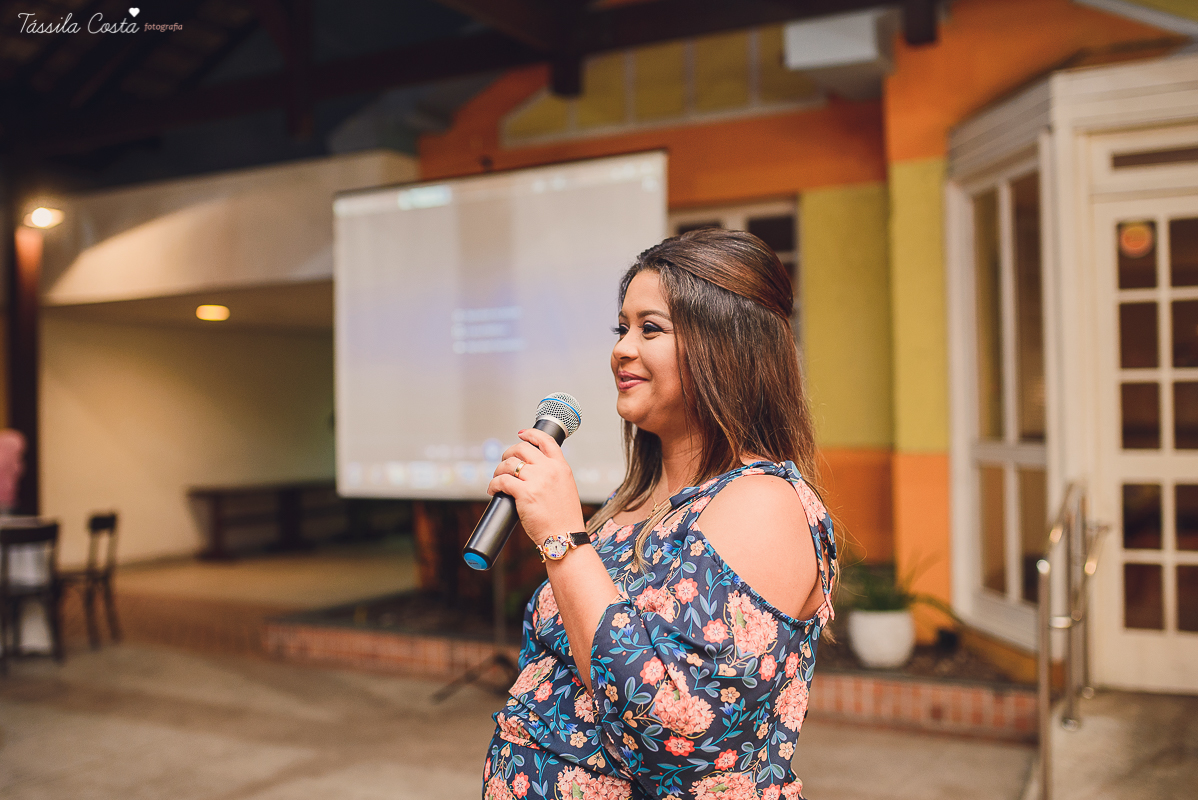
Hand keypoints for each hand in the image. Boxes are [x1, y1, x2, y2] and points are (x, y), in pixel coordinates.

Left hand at [487, 427, 584, 545]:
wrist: (564, 537)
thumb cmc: (564, 518)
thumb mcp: (566, 488)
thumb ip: (553, 475)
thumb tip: (532, 469)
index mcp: (561, 467)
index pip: (546, 440)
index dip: (531, 433)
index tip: (521, 434)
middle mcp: (549, 470)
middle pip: (522, 448)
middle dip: (509, 453)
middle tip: (504, 463)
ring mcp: (537, 480)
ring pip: (509, 464)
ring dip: (499, 470)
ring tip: (497, 479)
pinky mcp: (524, 493)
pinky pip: (502, 481)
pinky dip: (494, 484)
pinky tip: (493, 490)